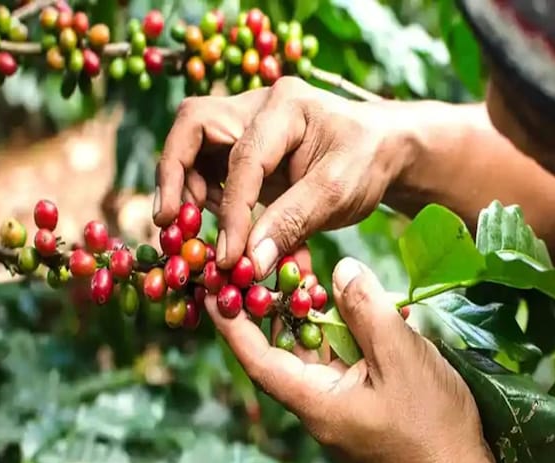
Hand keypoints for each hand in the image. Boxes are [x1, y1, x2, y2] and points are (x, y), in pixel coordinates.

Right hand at [154, 77, 411, 279]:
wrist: (384, 150)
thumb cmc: (368, 162)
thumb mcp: (339, 193)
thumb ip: (293, 224)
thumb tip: (250, 263)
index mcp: (286, 106)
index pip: (243, 158)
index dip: (233, 210)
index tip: (230, 256)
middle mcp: (258, 107)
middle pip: (194, 126)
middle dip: (175, 174)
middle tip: (170, 220)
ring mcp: (247, 125)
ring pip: (194, 147)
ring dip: (188, 189)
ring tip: (193, 230)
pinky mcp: (245, 150)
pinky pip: (211, 170)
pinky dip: (209, 201)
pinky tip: (224, 232)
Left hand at [205, 256, 491, 462]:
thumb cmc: (431, 428)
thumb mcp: (401, 358)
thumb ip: (367, 310)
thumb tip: (340, 271)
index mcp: (315, 402)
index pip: (258, 359)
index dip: (232, 323)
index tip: (213, 289)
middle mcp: (321, 408)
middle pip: (286, 352)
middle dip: (280, 306)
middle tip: (281, 263)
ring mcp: (345, 412)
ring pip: (320, 357)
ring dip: (318, 318)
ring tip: (320, 275)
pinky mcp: (367, 412)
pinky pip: (347, 366)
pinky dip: (350, 336)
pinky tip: (367, 310)